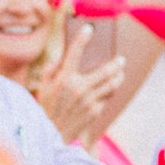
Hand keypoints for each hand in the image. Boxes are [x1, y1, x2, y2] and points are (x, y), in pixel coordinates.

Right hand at [35, 34, 127, 149]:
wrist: (51, 136)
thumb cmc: (46, 109)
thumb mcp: (43, 87)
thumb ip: (52, 70)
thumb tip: (63, 57)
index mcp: (63, 79)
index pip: (75, 52)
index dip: (82, 37)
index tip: (89, 28)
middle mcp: (79, 88)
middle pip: (106, 70)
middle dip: (116, 63)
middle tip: (121, 59)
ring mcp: (89, 101)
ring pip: (112, 84)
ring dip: (119, 76)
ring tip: (120, 72)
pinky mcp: (95, 111)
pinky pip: (107, 97)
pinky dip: (110, 91)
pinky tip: (111, 87)